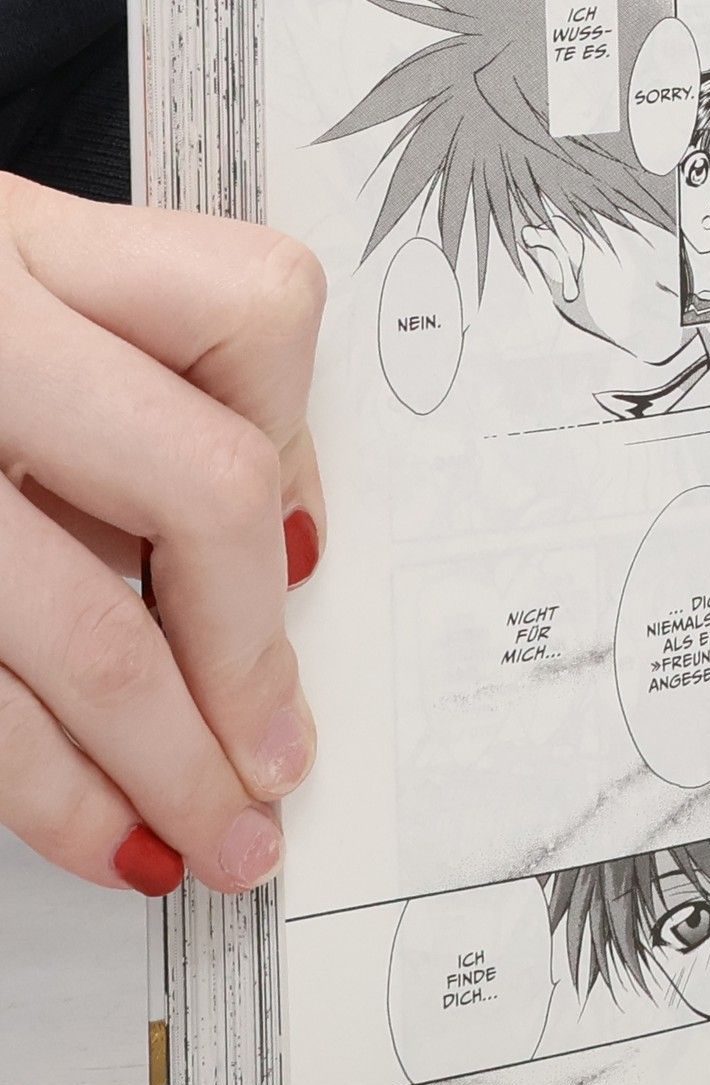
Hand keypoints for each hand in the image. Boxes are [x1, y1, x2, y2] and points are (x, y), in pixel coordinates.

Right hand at [0, 175, 325, 893]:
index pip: (251, 314)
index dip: (298, 445)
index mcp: (22, 242)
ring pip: (83, 632)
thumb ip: (137, 380)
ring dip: (170, 768)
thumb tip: (285, 543)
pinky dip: (46, 792)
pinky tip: (96, 832)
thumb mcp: (2, 290)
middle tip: (280, 762)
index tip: (304, 560)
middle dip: (252, 659)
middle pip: (198, 490)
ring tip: (218, 842)